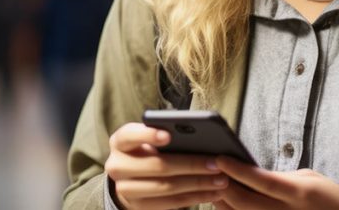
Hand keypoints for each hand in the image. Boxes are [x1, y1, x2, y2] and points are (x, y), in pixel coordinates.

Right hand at [105, 122, 227, 208]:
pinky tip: (212, 192)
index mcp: (120, 142)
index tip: (169, 135)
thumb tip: (198, 136)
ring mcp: (125, 189)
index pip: (129, 135)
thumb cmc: (147, 151)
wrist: (129, 179)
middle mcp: (117, 166)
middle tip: (216, 163)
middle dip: (190, 164)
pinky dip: (194, 197)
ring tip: (221, 179)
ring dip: (197, 184)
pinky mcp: (138, 207)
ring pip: (166, 187)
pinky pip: (170, 204)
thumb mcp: (148, 139)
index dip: (148, 135)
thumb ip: (165, 135)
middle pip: (156, 166)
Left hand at [213, 157, 338, 209]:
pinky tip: (225, 202)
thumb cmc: (327, 197)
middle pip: (244, 202)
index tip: (220, 157)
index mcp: (299, 194)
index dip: (238, 170)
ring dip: (222, 201)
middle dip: (223, 186)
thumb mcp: (307, 179)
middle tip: (210, 170)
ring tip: (213, 184)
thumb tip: (247, 174)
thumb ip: (278, 178)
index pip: (261, 181)